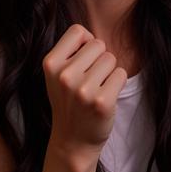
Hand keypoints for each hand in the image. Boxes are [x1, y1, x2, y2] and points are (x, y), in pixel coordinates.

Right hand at [43, 25, 125, 158]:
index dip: (84, 43)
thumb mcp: (57, 74)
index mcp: (50, 64)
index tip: (81, 61)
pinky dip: (117, 83)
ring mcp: (83, 90)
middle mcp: (64, 76)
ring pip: (111, 59)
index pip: (78, 31)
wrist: (72, 140)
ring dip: (108, 72)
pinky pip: (120, 74)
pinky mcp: (102, 102)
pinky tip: (105, 97)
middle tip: (89, 80)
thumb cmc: (69, 101)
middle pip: (98, 44)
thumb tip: (92, 37)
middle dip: (98, 59)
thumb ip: (70, 52)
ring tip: (96, 89)